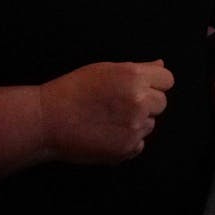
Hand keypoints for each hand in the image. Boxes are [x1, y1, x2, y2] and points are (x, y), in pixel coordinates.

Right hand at [39, 61, 173, 163]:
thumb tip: (161, 66)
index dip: (155, 83)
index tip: (142, 88)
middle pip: (162, 103)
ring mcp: (134, 127)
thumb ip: (138, 69)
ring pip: (150, 124)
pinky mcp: (127, 148)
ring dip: (136, 123)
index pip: (167, 80)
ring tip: (108, 120)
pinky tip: (106, 134)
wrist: (47, 120)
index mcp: (134, 78)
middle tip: (120, 105)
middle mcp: (139, 101)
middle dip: (147, 103)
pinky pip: (139, 144)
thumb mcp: (105, 70)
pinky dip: (127, 141)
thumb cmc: (72, 91)